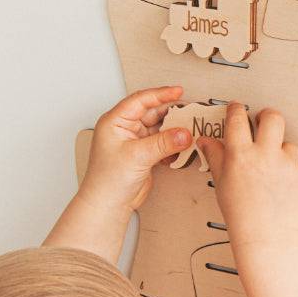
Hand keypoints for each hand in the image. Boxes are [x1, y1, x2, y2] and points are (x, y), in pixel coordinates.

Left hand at [79, 86, 191, 216]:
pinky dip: (173, 145)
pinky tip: (181, 149)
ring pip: (160, 129)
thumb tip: (184, 133)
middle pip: (153, 113)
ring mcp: (135, 141)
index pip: (140, 100)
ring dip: (174, 131)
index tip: (179, 92)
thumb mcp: (137, 156)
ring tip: (189, 131)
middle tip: (190, 113)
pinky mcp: (144, 154)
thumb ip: (163, 143)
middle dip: (172, 114)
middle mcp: (125, 128)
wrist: (107, 204)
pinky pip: (163, 143)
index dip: (161, 94)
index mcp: (115, 121)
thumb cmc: (107, 180)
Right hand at [198, 103, 297, 245]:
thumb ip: (215, 156)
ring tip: (272, 170)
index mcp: (241, 155)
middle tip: (262, 121)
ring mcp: (288, 165)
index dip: (236, 110)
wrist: (267, 237)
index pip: (237, 119)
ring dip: (280, 152)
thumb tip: (206, 141)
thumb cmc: (242, 215)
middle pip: (272, 117)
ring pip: (288, 144)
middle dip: (266, 116)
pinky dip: (291, 173)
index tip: (236, 109)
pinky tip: (282, 187)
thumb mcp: (221, 183)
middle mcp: (266, 156)